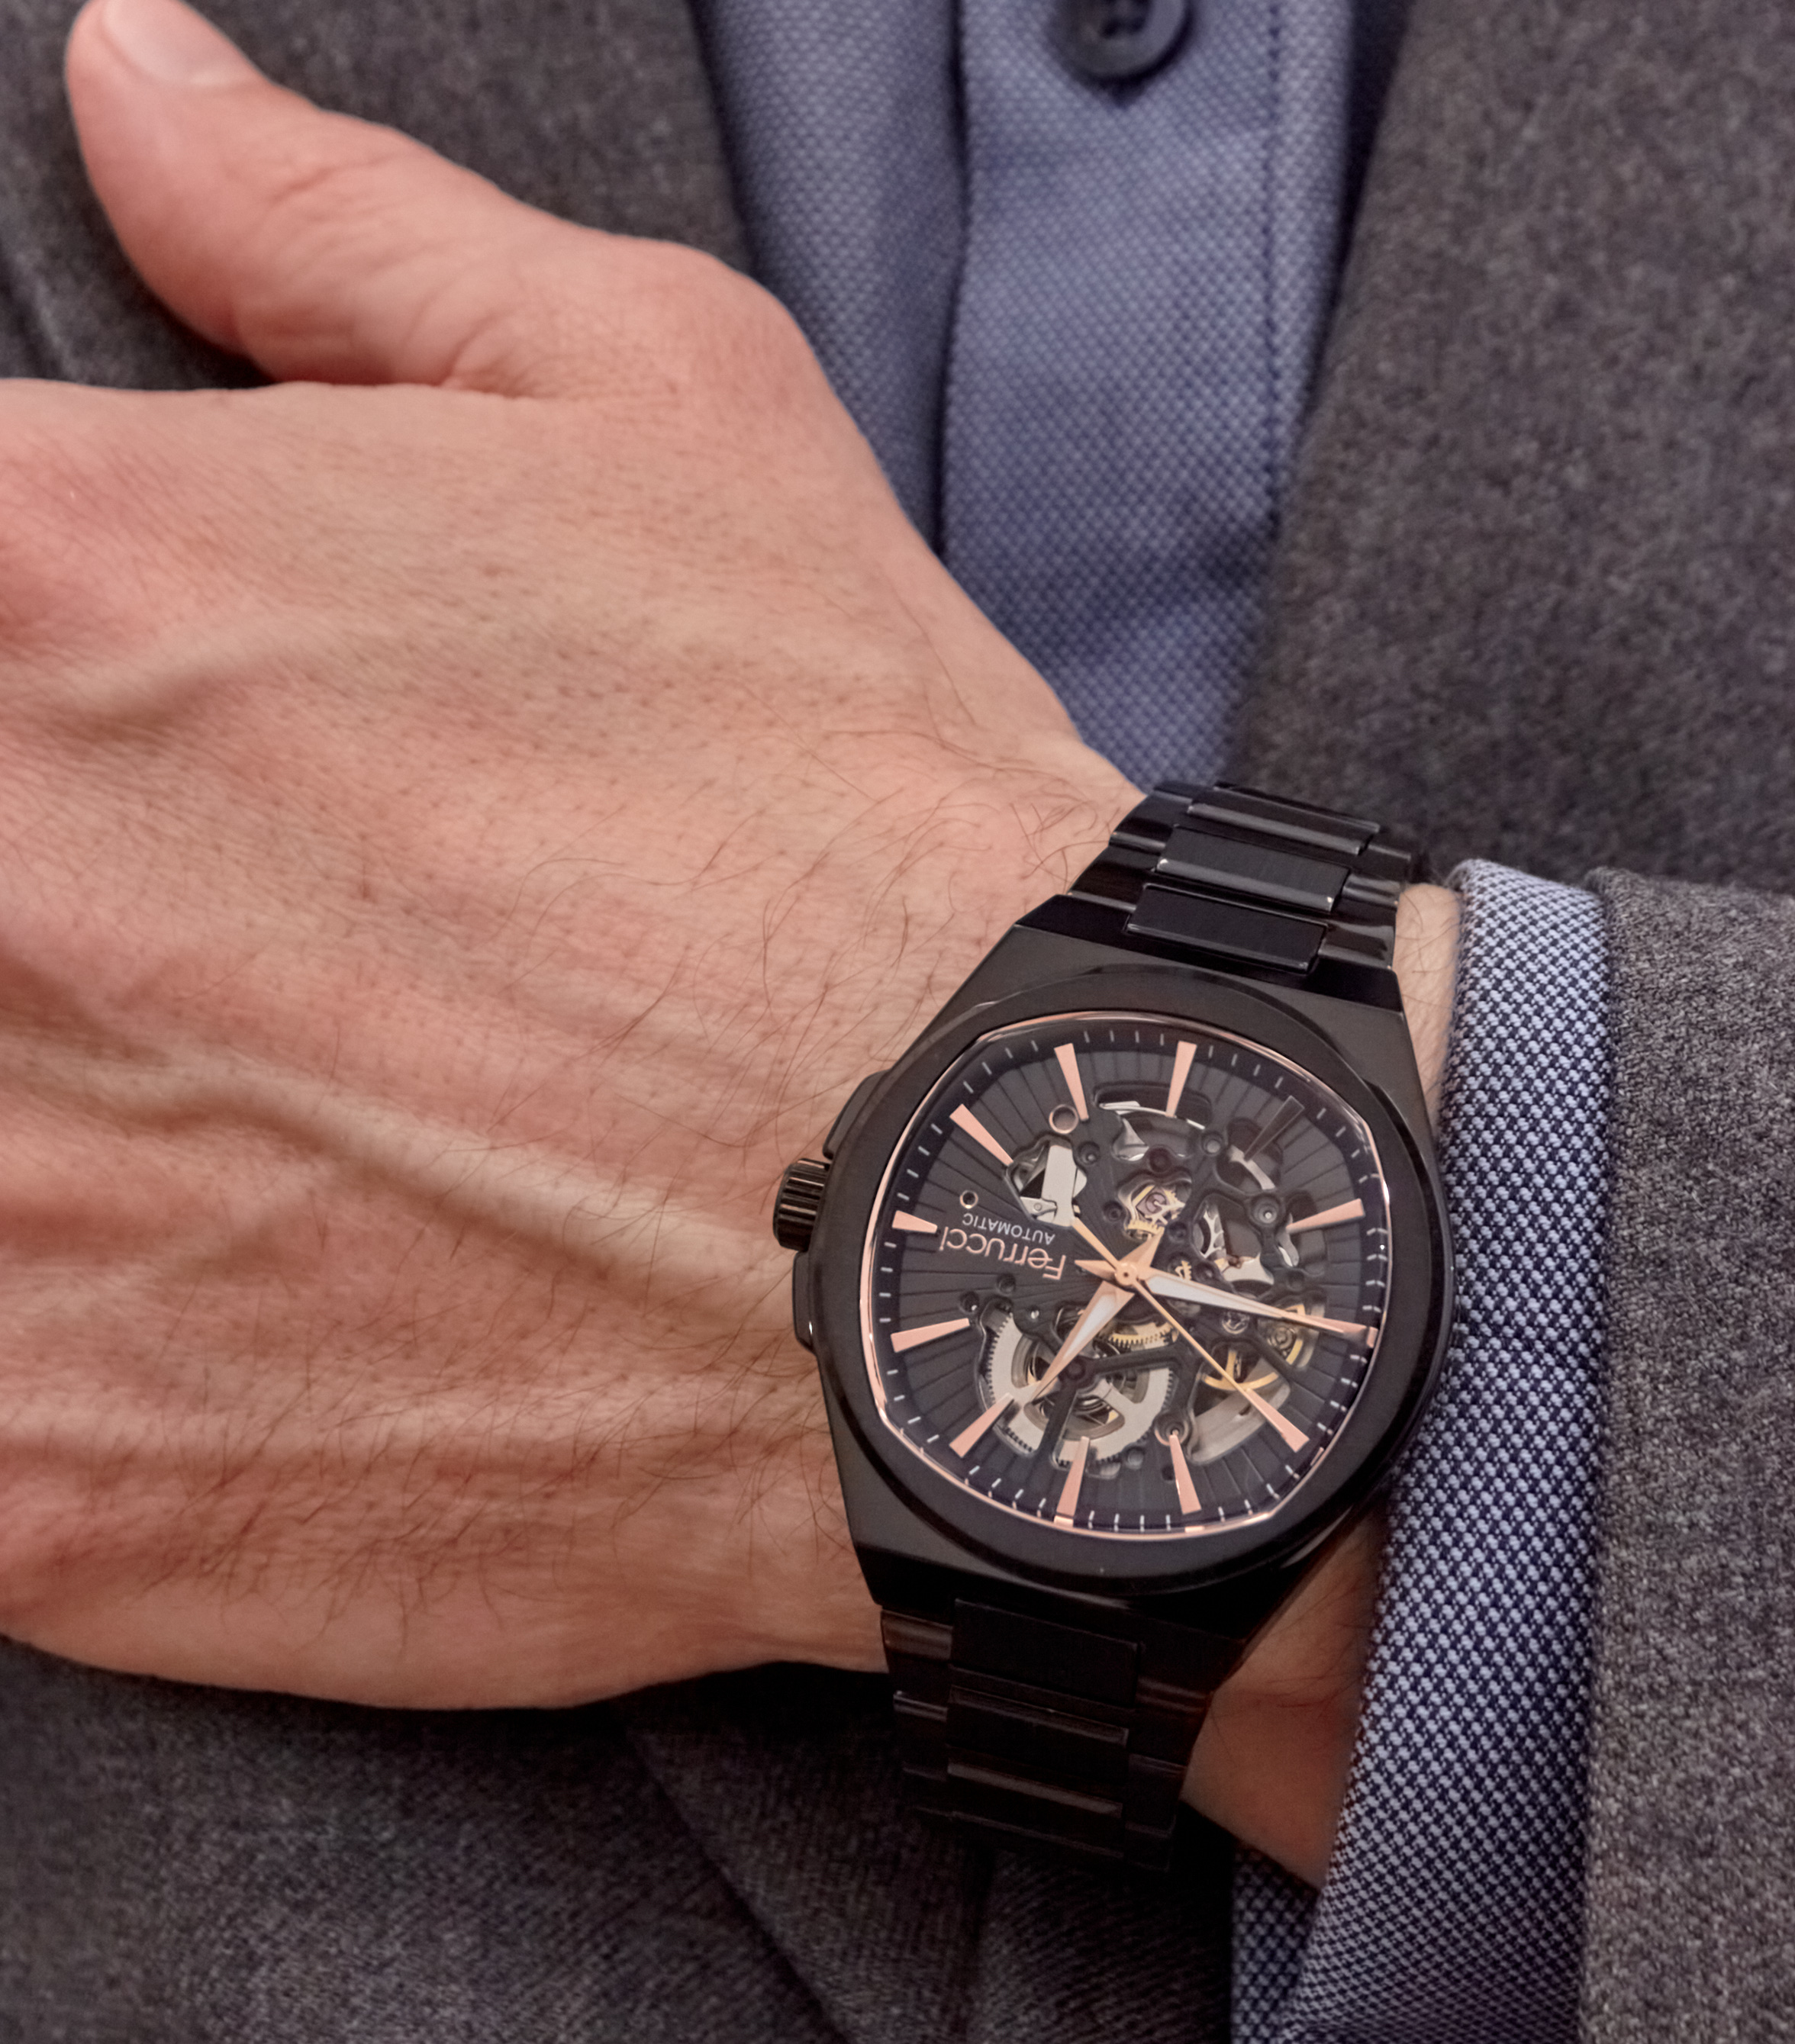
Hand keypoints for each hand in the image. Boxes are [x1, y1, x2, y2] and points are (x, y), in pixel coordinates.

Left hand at [0, 0, 1458, 1886]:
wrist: (1019, 1232)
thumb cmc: (867, 831)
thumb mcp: (671, 418)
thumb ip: (341, 240)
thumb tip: (140, 89)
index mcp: (63, 582)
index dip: (12, 664)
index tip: (89, 731)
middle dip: (35, 896)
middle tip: (201, 955)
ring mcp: (0, 1207)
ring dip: (29, 1121)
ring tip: (220, 1131)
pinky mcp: (45, 1481)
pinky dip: (40, 1356)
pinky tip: (203, 1316)